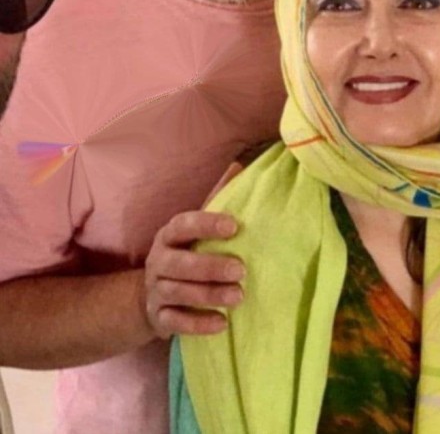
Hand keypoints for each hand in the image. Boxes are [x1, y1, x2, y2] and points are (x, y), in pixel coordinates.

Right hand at [144, 210, 244, 338]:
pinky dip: (197, 324)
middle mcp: (158, 261)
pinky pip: (175, 322)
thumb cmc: (184, 252)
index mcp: (169, 235)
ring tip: (239, 296)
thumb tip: (238, 165)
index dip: (206, 224)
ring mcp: (156, 291)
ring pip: (179, 293)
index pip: (183, 225)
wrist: (148, 296)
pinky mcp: (159, 318)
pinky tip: (222, 324)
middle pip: (180, 264)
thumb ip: (216, 198)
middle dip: (210, 267)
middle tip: (241, 269)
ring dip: (209, 295)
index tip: (233, 226)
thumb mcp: (195, 228)